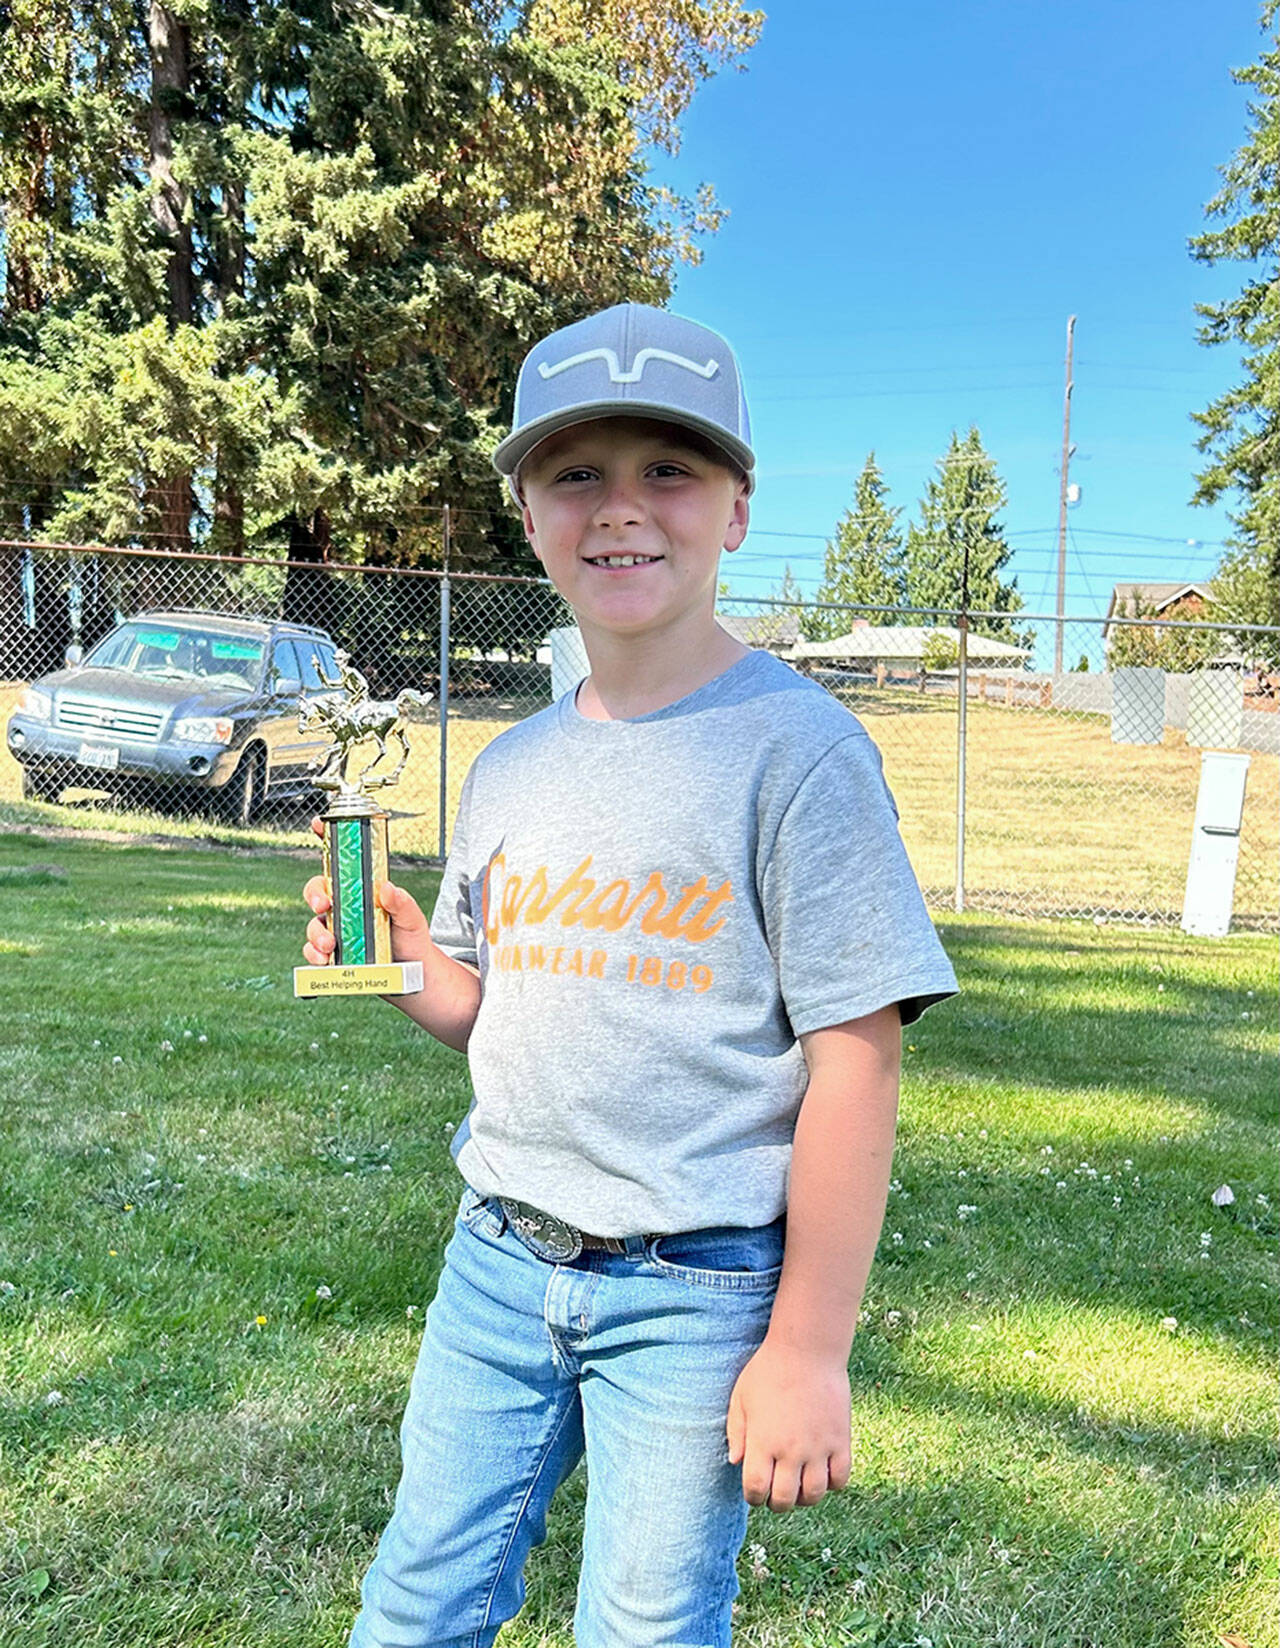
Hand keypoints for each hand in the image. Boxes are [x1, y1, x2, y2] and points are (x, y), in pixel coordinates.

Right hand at [301, 817, 433, 967]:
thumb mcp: (412, 918)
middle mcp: (344, 907)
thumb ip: (402, 903)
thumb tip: (387, 888)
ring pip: (313, 924)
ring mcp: (336, 929)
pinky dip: (314, 955)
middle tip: (323, 905)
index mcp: (361, 889)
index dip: (326, 839)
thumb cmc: (411, 939)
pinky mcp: (332, 954)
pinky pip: (313, 952)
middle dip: (314, 895)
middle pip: (317, 890)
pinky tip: (325, 960)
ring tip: (330, 945)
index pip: (340, 860)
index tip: (318, 824)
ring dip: (316, 933)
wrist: (412, 975)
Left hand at [726, 1338, 851, 1512]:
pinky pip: (840, 1479)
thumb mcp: (741, 1396)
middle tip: (777, 1492)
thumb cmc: (768, 1369)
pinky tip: (823, 1471)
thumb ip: (736, 1431)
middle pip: (785, 1500)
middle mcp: (790, 1450)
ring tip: (799, 1484)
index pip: (756, 1489)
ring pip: (814, 1495)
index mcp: (762, 1441)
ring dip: (804, 1497)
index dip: (753, 1497)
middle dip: (777, 1503)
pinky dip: (832, 1483)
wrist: (807, 1349)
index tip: (755, 1490)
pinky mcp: (840, 1440)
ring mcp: (818, 1447)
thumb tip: (735, 1462)